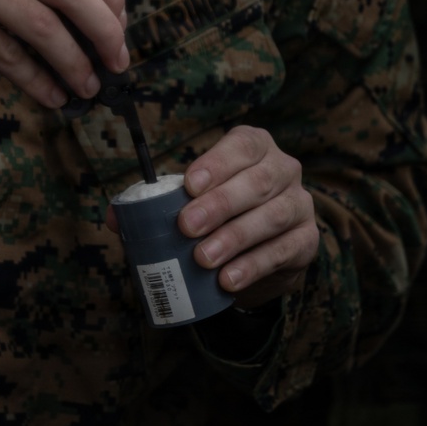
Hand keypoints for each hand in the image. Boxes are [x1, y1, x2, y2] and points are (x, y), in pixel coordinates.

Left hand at [177, 125, 318, 307]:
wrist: (257, 252)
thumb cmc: (219, 213)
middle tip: (187, 226)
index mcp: (255, 147)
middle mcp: (283, 169)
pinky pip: (283, 251)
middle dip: (220, 204)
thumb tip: (119, 217)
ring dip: (234, 238)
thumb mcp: (194, 199)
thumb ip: (163, 202)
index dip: (216, 164)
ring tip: (203, 258)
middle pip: (257, 181)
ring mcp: (300, 204)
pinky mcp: (306, 240)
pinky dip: (253, 266)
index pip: (241, 146)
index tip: (189, 185)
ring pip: (272, 216)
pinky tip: (228, 279)